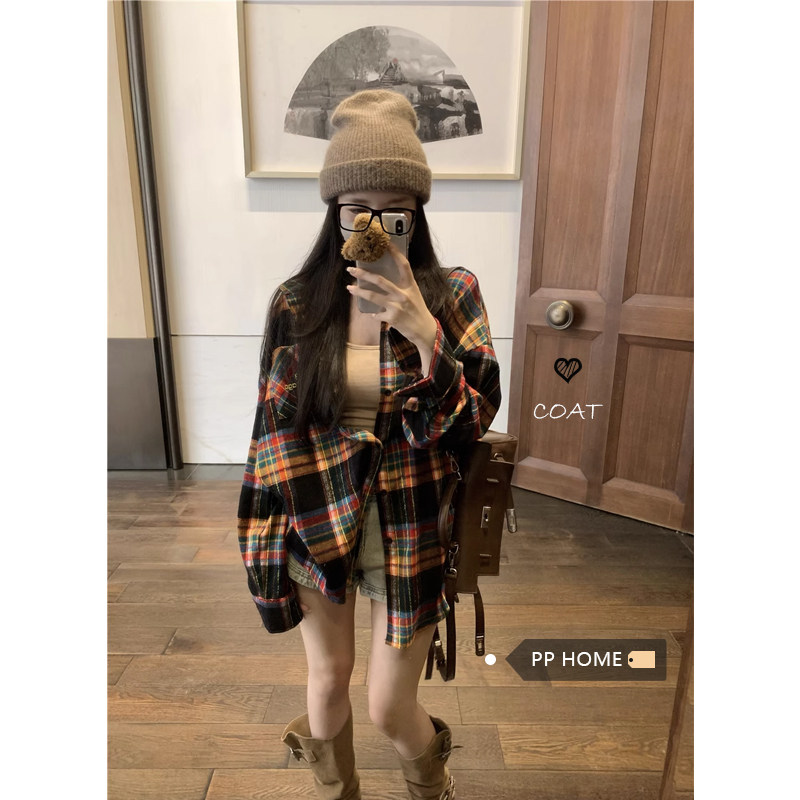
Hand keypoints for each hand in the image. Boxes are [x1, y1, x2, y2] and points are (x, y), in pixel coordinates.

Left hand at [346, 243, 437, 370]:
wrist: (424, 330)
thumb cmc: (418, 311)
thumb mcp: (414, 295)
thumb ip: (402, 287)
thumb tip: (384, 280)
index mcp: (411, 285)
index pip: (403, 265)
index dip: (395, 253)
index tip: (386, 244)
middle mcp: (403, 294)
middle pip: (380, 280)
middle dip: (364, 274)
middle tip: (351, 269)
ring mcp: (397, 306)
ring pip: (373, 296)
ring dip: (359, 291)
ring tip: (349, 288)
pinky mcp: (392, 318)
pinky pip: (377, 314)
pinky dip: (374, 314)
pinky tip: (374, 314)